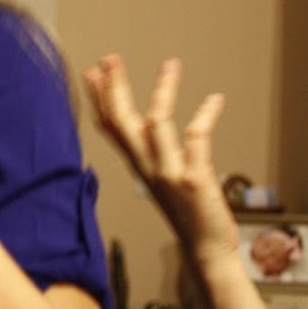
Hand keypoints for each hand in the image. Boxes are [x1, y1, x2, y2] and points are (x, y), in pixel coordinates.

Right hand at [82, 55, 236, 270]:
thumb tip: (148, 125)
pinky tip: (215, 99)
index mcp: (139, 166)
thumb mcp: (162, 178)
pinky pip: (197, 137)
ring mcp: (168, 173)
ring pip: (155, 123)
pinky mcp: (193, 179)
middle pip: (122, 121)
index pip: (111, 127)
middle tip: (109, 58)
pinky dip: (206, 114)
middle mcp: (148, 167)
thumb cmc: (188, 213)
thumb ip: (153, 152)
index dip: (100, 99)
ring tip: (170, 64)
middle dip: (114, 88)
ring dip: (162, 91)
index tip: (93, 73)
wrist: (206, 249)